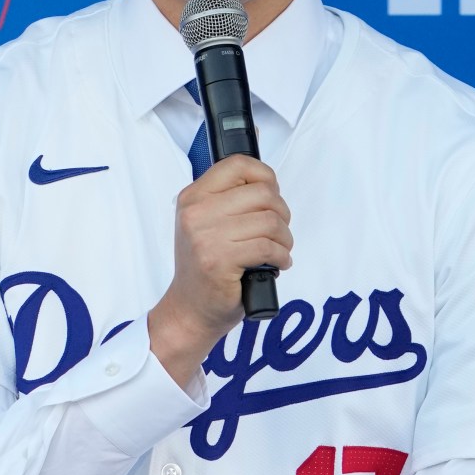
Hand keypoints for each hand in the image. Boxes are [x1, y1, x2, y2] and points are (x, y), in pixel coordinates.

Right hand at [149, 154, 292, 389]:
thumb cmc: (205, 268)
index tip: (272, 195)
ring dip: (285, 238)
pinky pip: (268, 246)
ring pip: (269, 220)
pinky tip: (278, 262)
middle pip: (262, 193)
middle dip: (282, 213)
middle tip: (279, 231)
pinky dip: (282, 255)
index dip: (265, 176)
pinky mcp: (220, 260)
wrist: (190, 310)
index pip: (238, 164)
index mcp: (192, 197)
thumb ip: (230, 200)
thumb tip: (268, 181)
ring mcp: (206, 237)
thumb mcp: (207, 224)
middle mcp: (196, 213)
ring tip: (280, 249)